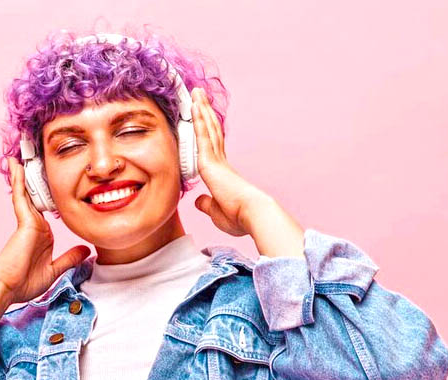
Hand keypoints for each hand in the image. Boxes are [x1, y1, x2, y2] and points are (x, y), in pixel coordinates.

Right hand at [0, 157, 90, 304]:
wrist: (7, 289)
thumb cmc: (25, 283)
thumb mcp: (54, 270)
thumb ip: (69, 258)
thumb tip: (86, 250)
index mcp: (41, 235)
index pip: (48, 209)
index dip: (51, 194)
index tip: (55, 181)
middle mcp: (34, 225)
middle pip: (37, 195)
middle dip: (37, 178)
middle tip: (37, 157)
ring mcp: (28, 222)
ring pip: (28, 192)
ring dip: (25, 173)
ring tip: (23, 152)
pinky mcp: (24, 222)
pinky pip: (22, 196)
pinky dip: (19, 181)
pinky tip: (17, 165)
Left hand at [190, 87, 262, 236]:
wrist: (252, 214)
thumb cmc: (239, 217)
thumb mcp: (217, 212)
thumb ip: (207, 204)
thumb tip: (199, 201)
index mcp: (222, 173)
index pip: (212, 147)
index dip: (207, 131)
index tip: (203, 119)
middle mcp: (221, 162)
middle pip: (211, 131)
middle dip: (204, 113)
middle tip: (200, 96)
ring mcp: (217, 160)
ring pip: (207, 128)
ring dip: (201, 109)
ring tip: (196, 92)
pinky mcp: (211, 161)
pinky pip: (202, 136)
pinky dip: (198, 120)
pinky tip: (194, 106)